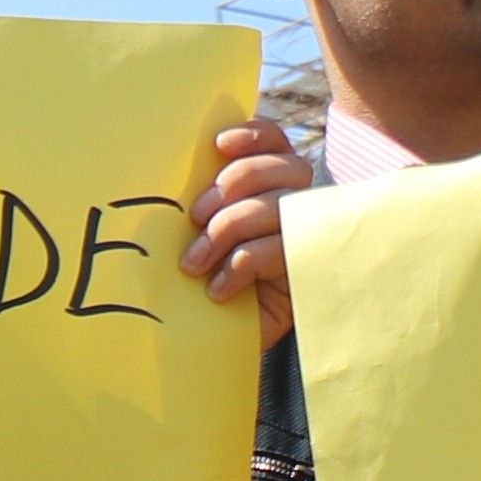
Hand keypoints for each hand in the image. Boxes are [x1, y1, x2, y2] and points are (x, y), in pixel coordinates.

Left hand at [180, 115, 308, 345]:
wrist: (213, 344)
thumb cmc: (198, 284)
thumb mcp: (193, 237)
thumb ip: (200, 203)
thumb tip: (172, 174)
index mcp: (268, 185)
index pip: (274, 141)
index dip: (253, 136)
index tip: (218, 146)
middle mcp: (296, 203)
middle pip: (283, 168)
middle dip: (235, 184)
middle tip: (195, 217)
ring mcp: (308, 236)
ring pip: (279, 207)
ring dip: (227, 230)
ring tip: (192, 264)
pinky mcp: (308, 272)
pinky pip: (279, 250)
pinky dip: (239, 266)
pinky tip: (216, 289)